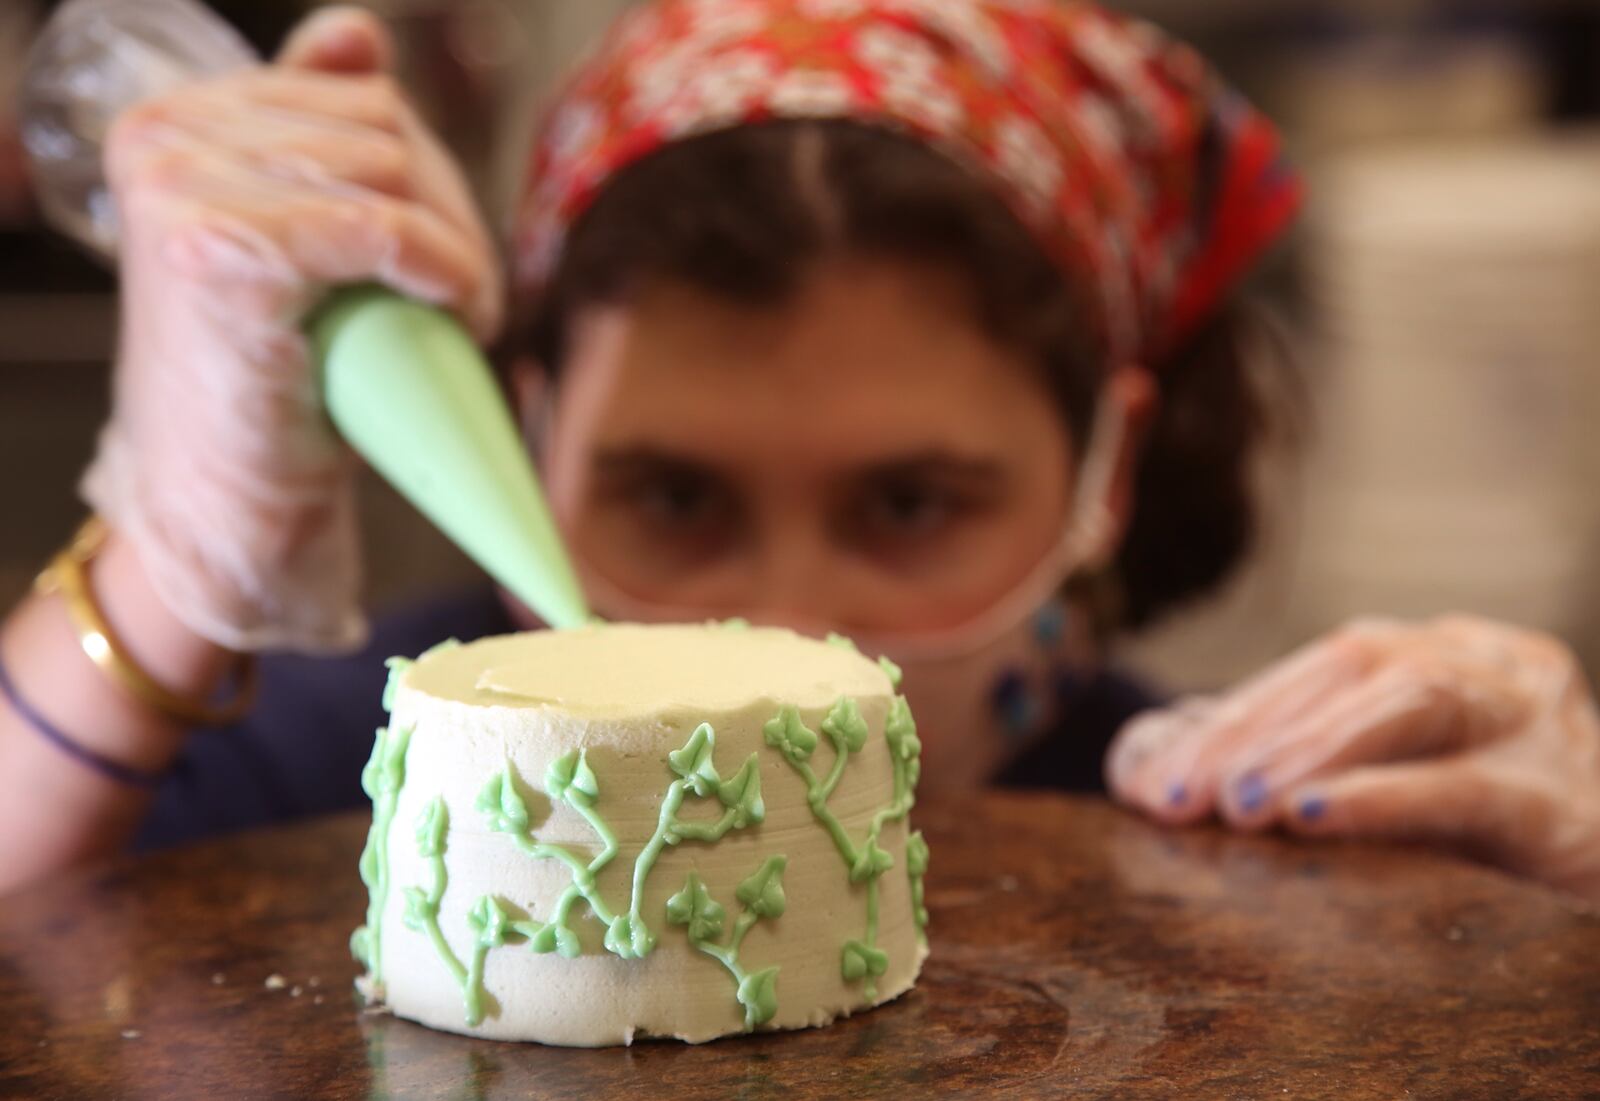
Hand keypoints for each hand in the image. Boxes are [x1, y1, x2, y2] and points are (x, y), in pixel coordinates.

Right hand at [87, 6, 501, 652]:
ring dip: (459, 247)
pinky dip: (443, 269)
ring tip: (460, 314)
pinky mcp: (222, 255)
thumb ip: (315, 130)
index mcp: (173, 120)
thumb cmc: (273, 381)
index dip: (428, 172)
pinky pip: (381, 228)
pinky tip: (455, 312)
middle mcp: (162, 139)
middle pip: (382, 125)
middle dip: (452, 210)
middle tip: (466, 295)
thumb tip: (357, 30)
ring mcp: (181, 191)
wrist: (229, 503)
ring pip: (391, 172)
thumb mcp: (297, 235)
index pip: (355, 92)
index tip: (444, 249)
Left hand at [1107, 616, 1599, 899]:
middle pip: (1353, 668)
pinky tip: (1312, 817)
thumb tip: (1141, 769)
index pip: (1315, 673)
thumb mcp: (1368, 797)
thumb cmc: (1480, 845)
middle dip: (1255, 732)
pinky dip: (1384, 796)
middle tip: (1179, 799)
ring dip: (1312, 749)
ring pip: (1416, 699)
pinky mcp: (1567, 801)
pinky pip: (1472, 786)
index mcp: (1433, 657)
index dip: (1225, 722)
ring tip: (1241, 805)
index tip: (1147, 786)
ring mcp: (1535, 721)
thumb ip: (1270, 773)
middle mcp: (1485, 666)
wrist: (1599, 885)